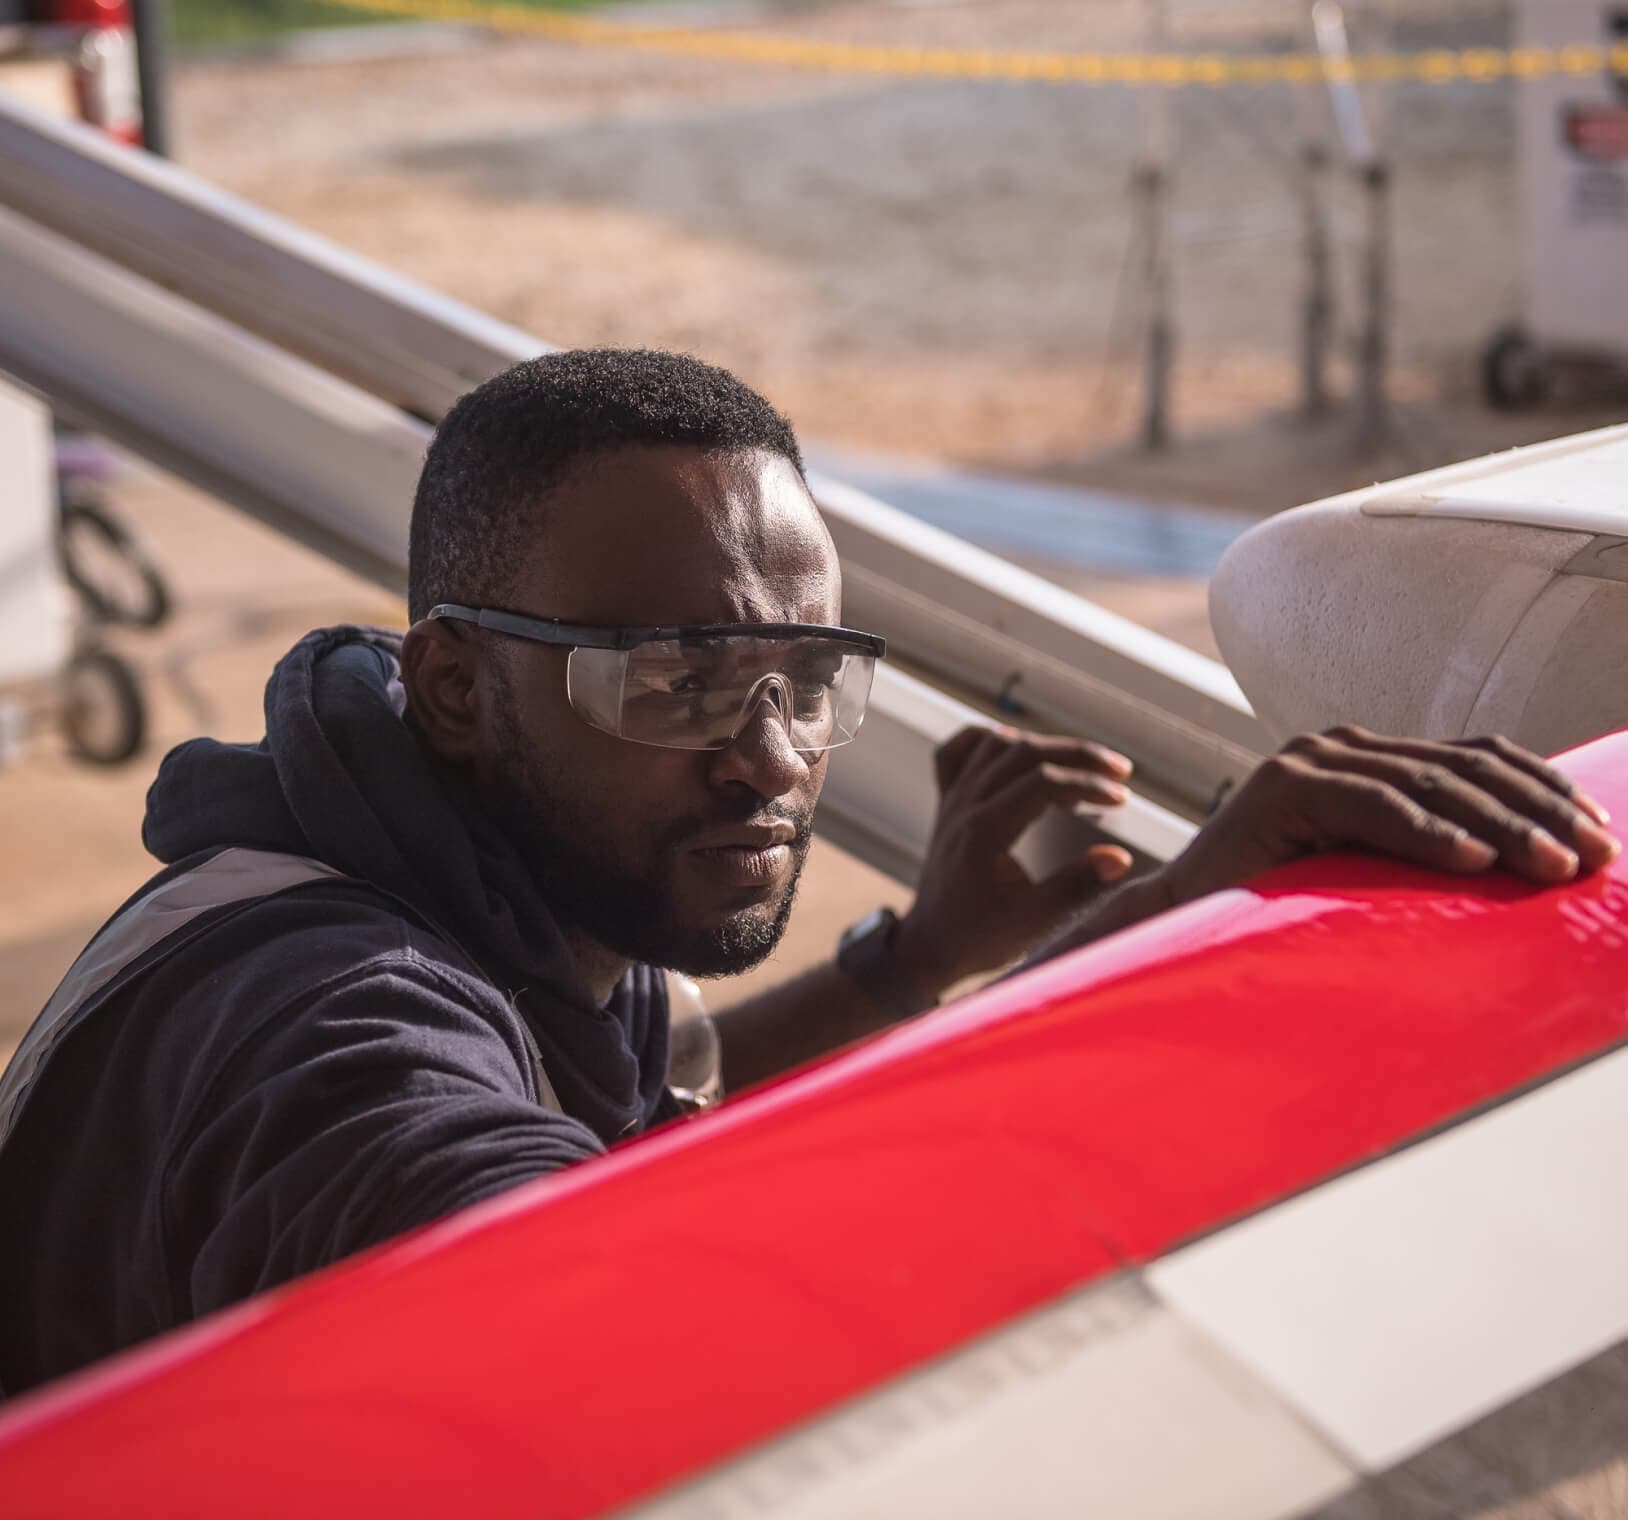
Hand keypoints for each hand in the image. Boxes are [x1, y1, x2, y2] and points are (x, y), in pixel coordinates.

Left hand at [892, 724, 1138, 995]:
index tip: (1122, 798)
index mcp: (983, 831)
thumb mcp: (1031, 923)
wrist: (929, 945)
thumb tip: (1119, 859)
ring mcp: (952, 800)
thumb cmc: (978, 938)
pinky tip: (1020, 747)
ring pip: (996, 744)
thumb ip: (1075, 888)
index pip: (1042, 782)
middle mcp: (964, 805)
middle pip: (1024, 752)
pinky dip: (991, 740)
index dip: (1087, 783)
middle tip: (1120, 772)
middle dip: (1077, 756)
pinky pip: (958, 751)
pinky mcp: (947, 802)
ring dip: (1044, 745)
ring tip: (1084, 764)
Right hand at [1157, 725, 1619, 910]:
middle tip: (1591, 854)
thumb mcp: (1373, 871)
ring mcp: (1309, 761)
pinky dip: (1428, 834)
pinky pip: (1373, 806)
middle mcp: (1340, 746)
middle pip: (1461, 768)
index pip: (1473, 758)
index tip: (1597, 832)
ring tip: (1549, 865)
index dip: (1541, 788)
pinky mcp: (1283, 787)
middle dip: (1536, 811)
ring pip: (1428, 784)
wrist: (1183, 923)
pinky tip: (1474, 860)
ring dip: (1500, 827)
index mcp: (1368, 759)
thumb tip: (1523, 865)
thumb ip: (1425, 850)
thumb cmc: (1279, 908)